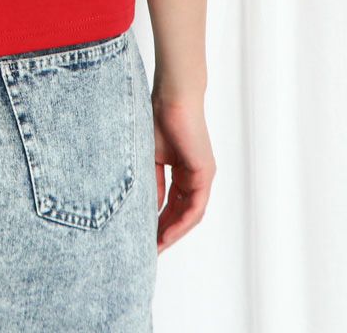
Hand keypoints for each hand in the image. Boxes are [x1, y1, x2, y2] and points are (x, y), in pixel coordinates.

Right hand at [151, 94, 215, 252]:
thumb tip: (146, 210)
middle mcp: (194, 176)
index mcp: (181, 170)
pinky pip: (195, 207)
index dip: (158, 222)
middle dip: (165, 233)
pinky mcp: (204, 173)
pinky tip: (167, 234)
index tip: (142, 237)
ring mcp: (202, 176)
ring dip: (173, 233)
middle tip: (149, 250)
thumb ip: (150, 183)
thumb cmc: (157, 117)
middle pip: (182, 214)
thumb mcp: (149, 157)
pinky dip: (181, 223)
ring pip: (190, 214)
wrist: (172, 96)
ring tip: (156, 247)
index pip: (171, 204)